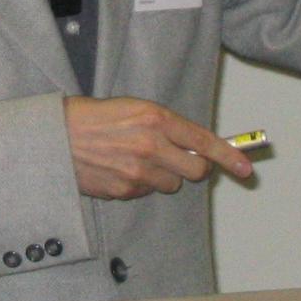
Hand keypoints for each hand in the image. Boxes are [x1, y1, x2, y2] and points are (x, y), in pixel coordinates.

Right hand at [64, 96, 252, 200]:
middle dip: (192, 166)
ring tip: (135, 159)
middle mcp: (151, 146)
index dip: (229, 156)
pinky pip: (146, 192)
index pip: (203, 140)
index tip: (245, 168)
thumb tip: (190, 144)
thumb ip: (163, 125)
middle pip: (195, 169)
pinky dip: (139, 184)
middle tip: (177, 158)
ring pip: (171, 184)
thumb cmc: (92, 117)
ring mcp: (138, 172)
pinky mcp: (125, 190)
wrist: (55, 136)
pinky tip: (119, 169)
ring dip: (162, 175)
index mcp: (155, 118)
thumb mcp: (132, 108)